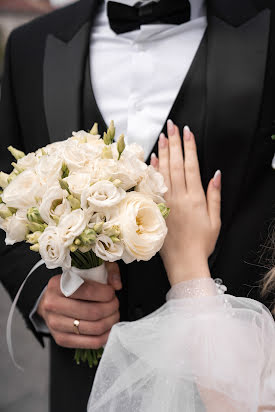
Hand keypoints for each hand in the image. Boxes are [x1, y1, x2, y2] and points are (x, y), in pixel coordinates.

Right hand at [37, 262, 121, 348]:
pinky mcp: (62, 339)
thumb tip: (117, 284)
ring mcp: (55, 324)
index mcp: (57, 285)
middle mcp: (52, 305)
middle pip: (92, 312)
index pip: (87, 290)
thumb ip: (106, 271)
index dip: (105, 293)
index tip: (112, 292)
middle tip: (115, 304)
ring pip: (93, 328)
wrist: (51, 302)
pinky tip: (109, 328)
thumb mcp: (87, 271)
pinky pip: (91, 342)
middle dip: (111, 308)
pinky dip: (105, 336)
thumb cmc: (72, 286)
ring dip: (110, 321)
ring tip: (114, 314)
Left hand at [151, 120, 220, 285]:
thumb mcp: (215, 220)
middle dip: (174, 143)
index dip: (189, 147)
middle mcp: (179, 197)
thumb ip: (215, 196)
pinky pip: (153, 186)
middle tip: (171, 126)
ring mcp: (166, 202)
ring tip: (162, 136)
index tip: (186, 131)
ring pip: (163, 172)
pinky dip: (152, 171)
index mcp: (195, 198)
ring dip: (162, 152)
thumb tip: (216, 175)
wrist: (184, 261)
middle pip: (176, 164)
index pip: (191, 166)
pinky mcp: (157, 209)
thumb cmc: (201, 243)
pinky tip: (151, 159)